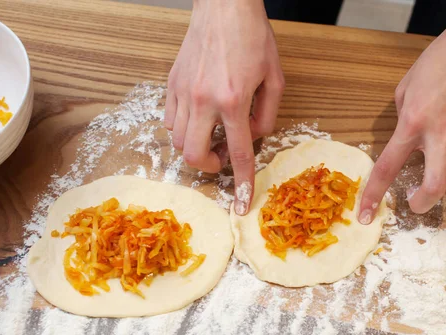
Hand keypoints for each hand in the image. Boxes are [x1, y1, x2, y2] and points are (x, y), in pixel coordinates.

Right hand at [165, 0, 284, 214]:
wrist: (224, 6)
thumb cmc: (253, 37)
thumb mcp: (275, 78)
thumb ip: (267, 114)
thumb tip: (254, 136)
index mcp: (233, 99)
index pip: (239, 153)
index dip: (242, 182)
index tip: (241, 204)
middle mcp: (203, 100)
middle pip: (193, 155)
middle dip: (209, 166)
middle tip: (222, 156)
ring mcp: (183, 92)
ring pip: (176, 140)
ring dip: (195, 146)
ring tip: (212, 132)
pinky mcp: (172, 83)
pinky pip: (169, 120)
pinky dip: (183, 128)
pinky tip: (199, 117)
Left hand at [358, 9, 445, 222]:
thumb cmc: (437, 63)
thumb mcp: (404, 89)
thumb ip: (402, 120)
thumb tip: (407, 142)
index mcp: (412, 124)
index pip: (387, 168)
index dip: (374, 196)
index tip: (366, 215)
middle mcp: (440, 135)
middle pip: (434, 187)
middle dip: (423, 204)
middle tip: (417, 202)